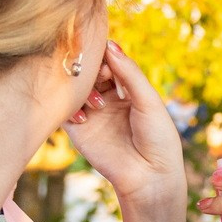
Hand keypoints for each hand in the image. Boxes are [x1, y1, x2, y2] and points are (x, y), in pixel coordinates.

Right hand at [63, 44, 185, 211]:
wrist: (149, 177)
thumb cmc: (157, 138)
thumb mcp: (148, 101)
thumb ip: (129, 73)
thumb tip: (110, 44)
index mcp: (127, 87)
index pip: (109, 60)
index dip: (104, 54)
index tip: (105, 56)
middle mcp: (107, 97)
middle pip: (89, 70)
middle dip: (91, 68)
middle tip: (100, 74)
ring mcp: (91, 112)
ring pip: (75, 87)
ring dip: (82, 88)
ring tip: (99, 103)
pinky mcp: (78, 130)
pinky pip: (64, 110)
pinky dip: (71, 108)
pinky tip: (86, 118)